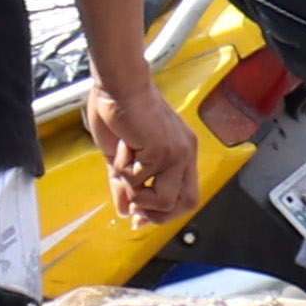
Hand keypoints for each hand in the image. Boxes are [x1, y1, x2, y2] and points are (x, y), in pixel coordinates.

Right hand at [96, 75, 205, 227]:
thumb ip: (125, 185)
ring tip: (123, 160)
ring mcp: (177, 153)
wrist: (118, 87)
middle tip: (133, 208)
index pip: (187, 195)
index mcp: (181, 152)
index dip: (164, 213)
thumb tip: (125, 211)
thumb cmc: (119, 113)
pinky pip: (138, 180)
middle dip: (155, 214)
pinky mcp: (163, 151)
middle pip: (186, 203)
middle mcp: (186, 154)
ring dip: (133, 189)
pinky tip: (124, 144)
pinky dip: (122, 167)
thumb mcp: (121, 157)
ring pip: (161, 199)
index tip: (138, 218)